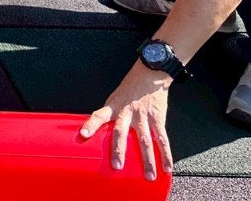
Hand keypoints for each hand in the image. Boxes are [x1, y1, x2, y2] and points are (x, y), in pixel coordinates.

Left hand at [79, 63, 172, 181]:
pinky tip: (166, 167)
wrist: (150, 75)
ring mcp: (143, 116)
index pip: (99, 115)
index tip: (83, 134)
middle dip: (119, 150)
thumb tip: (98, 132)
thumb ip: (110, 115)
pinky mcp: (157, 118)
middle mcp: (127, 112)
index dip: (91, 125)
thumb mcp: (115, 98)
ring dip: (147, 160)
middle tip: (117, 166)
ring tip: (149, 175)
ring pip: (145, 140)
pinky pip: (162, 139)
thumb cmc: (130, 89)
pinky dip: (165, 154)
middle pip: (121, 132)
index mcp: (114, 106)